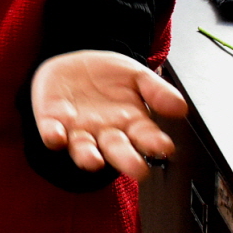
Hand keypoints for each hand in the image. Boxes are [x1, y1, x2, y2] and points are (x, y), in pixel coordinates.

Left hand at [32, 51, 188, 180]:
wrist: (73, 63)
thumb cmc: (109, 76)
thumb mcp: (137, 76)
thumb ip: (158, 90)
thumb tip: (181, 107)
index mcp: (130, 123)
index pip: (146, 138)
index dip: (155, 144)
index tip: (165, 148)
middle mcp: (105, 133)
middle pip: (117, 151)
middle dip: (126, 160)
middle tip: (138, 169)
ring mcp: (78, 130)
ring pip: (83, 149)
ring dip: (87, 156)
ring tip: (94, 161)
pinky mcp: (51, 121)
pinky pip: (51, 132)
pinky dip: (53, 136)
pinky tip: (57, 136)